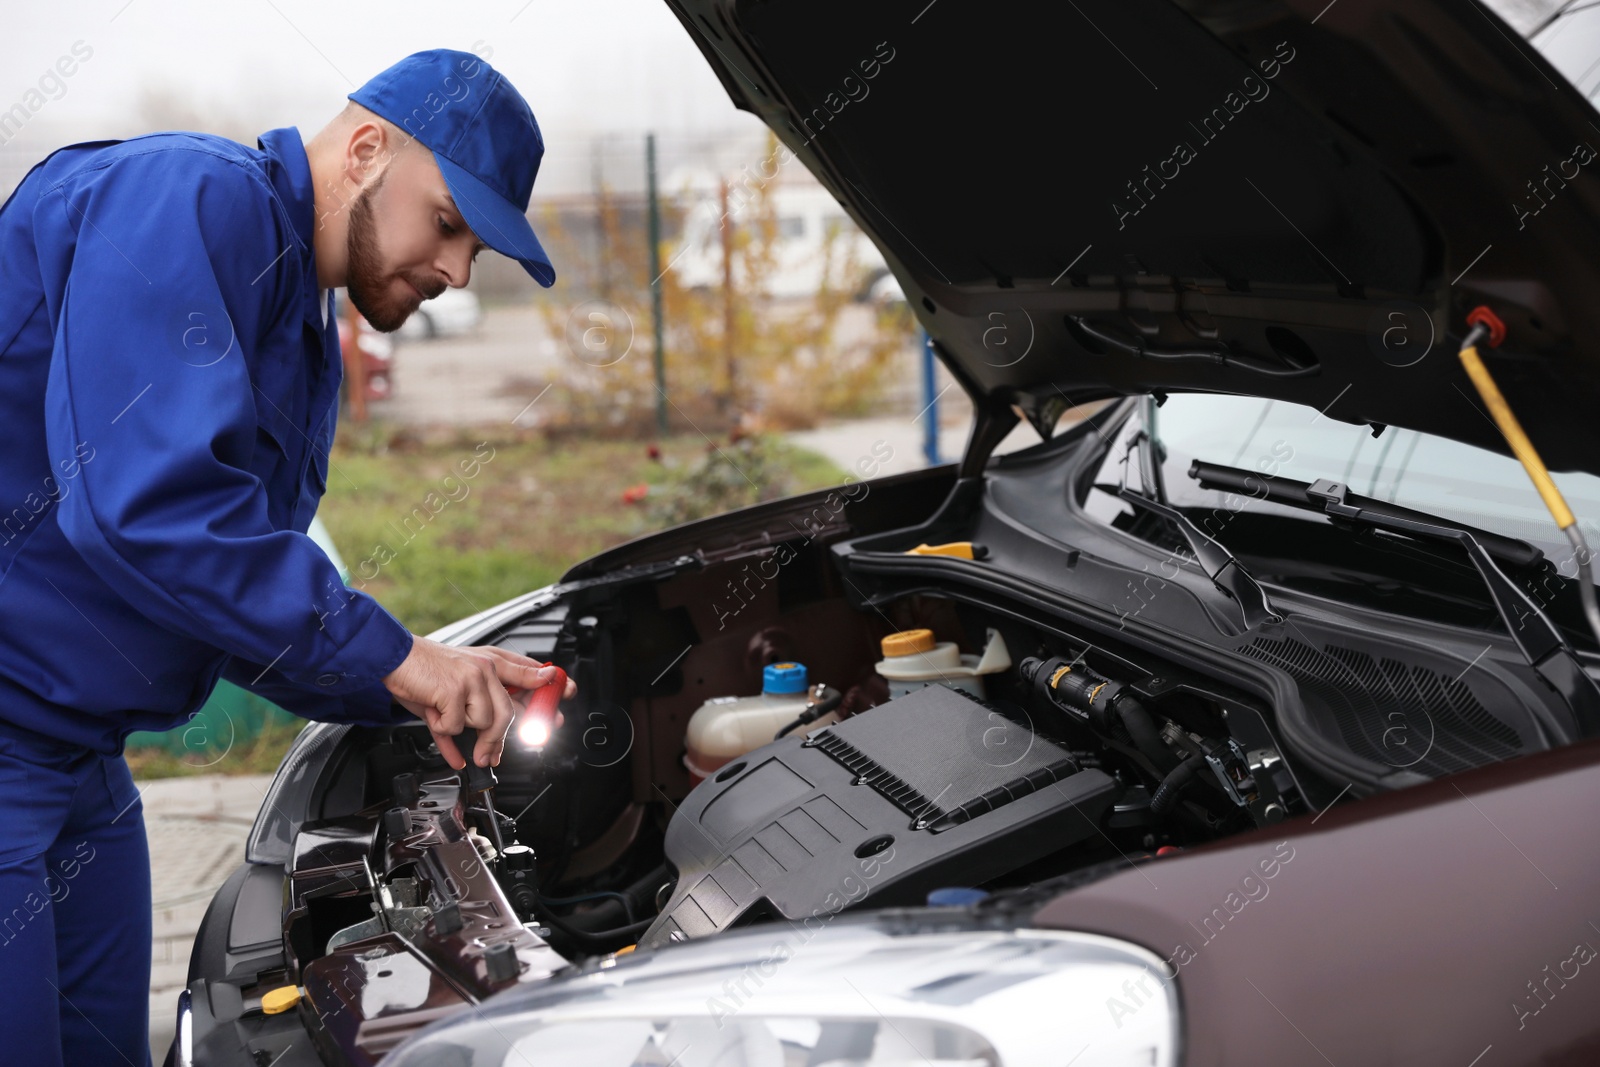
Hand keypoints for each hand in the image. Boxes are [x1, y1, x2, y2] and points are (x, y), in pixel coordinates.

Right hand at [382, 635, 574, 768]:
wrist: (393, 657)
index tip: (567, 692)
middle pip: (508, 713)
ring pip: (483, 722)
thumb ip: (483, 706)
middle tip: (490, 756)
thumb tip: (496, 744)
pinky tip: (434, 715)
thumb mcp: (460, 683)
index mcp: (491, 661)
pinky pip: (456, 726)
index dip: (550, 685)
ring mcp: (471, 678)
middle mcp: (485, 667)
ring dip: (464, 732)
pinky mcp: (453, 690)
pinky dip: (442, 729)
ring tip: (447, 720)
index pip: (530, 673)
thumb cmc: (426, 672)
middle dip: (497, 741)